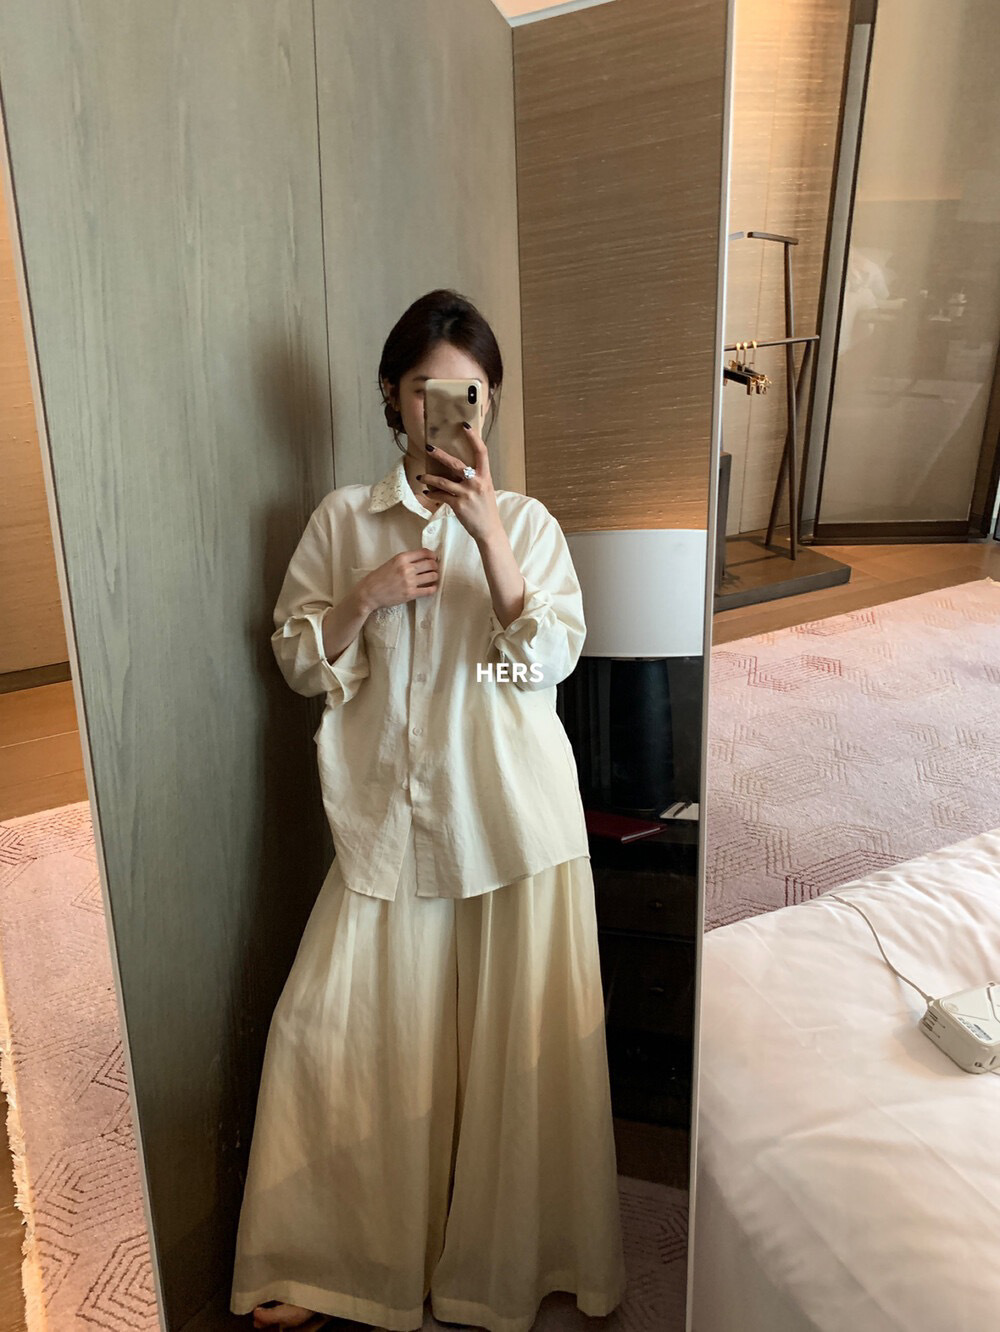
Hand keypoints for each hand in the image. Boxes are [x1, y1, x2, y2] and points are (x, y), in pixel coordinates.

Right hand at [356, 549, 438, 614]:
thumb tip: (421, 560)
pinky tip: (431, 588)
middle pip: (431, 564)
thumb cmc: (378, 578)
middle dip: (435, 566)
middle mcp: (407, 568)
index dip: (432, 555)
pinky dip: (433, 588)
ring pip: (432, 576)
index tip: (434, 558)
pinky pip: (429, 590)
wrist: (368, 593)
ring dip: (435, 577)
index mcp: (401, 558)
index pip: (424, 552)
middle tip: (434, 569)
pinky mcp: (410, 594)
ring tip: (432, 578)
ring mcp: (410, 582)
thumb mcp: (391, 562)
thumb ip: (405, 560)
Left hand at [417, 422, 503, 544]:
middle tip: (428, 447)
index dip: (473, 438)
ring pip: (443, 481)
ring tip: (420, 477)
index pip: (481, 452)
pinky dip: (432, 494)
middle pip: (455, 463)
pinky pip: (441, 496)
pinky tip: (426, 493)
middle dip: (440, 454)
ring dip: (429, 478)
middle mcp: (476, 482)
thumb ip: (476, 479)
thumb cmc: (486, 510)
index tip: (465, 426)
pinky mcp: (458, 505)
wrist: (489, 530)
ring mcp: (466, 493)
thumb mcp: (485, 490)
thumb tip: (460, 470)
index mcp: (485, 476)